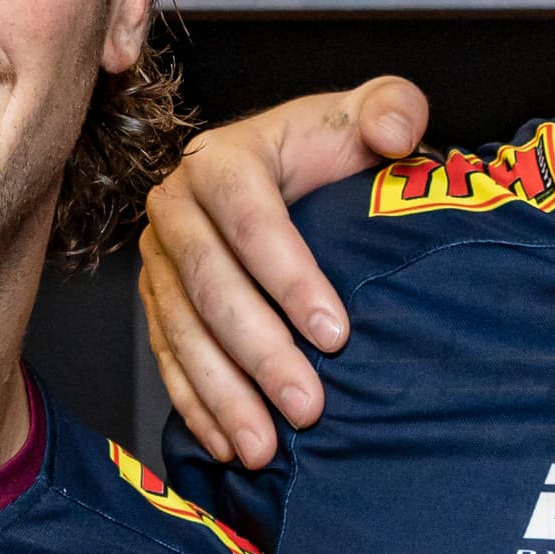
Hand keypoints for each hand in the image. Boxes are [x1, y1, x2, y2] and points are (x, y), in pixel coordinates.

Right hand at [135, 77, 426, 465]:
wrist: (286, 171)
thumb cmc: (327, 150)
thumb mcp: (361, 117)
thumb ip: (390, 108)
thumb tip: (397, 131)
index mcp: (224, 159)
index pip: (250, 219)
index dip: (290, 278)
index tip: (336, 334)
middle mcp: (177, 207)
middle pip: (210, 287)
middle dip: (259, 354)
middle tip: (308, 406)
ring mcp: (160, 258)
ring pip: (182, 332)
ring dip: (223, 394)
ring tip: (264, 445)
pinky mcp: (157, 300)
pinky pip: (166, 358)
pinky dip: (195, 404)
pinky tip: (227, 443)